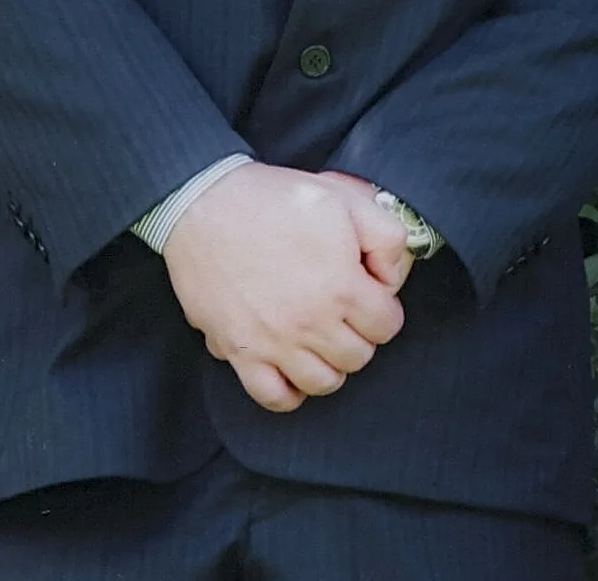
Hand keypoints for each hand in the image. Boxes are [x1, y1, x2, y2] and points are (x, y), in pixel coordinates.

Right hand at [164, 164, 412, 411]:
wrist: (205, 206)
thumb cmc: (275, 200)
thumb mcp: (347, 199)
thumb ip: (386, 238)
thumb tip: (391, 278)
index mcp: (341, 288)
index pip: (387, 326)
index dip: (385, 308)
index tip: (370, 294)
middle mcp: (309, 324)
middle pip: (359, 357)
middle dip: (361, 335)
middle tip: (347, 312)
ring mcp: (271, 343)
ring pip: (322, 383)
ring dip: (330, 363)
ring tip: (323, 338)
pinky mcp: (237, 352)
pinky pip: (272, 396)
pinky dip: (289, 391)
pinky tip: (293, 365)